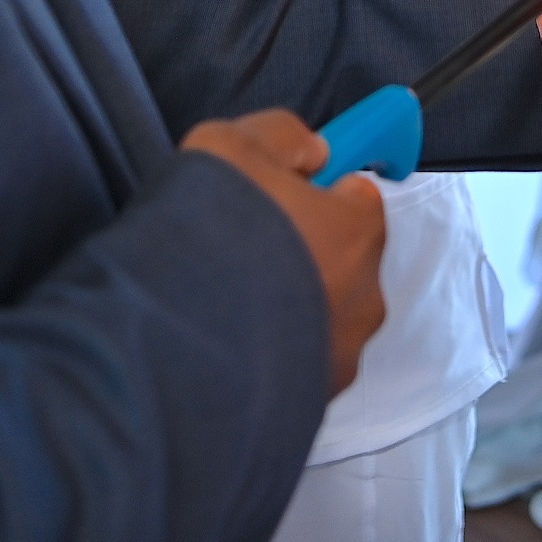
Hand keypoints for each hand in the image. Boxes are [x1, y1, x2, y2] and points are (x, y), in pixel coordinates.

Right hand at [183, 110, 386, 394]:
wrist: (178, 345)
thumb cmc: (211, 234)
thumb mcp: (232, 145)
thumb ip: (283, 137)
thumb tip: (311, 150)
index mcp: (358, 233)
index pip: (360, 197)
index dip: (322, 188)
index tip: (289, 189)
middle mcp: (364, 299)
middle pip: (344, 261)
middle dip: (306, 251)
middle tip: (246, 245)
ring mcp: (338, 358)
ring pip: (322, 318)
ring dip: (290, 307)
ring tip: (228, 299)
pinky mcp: (310, 404)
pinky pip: (297, 365)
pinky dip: (273, 353)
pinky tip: (227, 339)